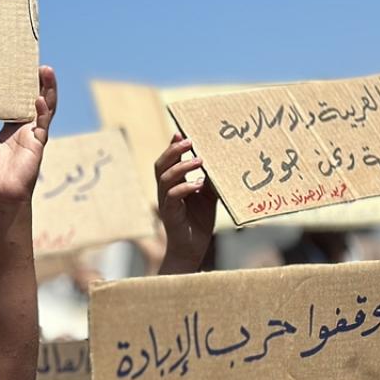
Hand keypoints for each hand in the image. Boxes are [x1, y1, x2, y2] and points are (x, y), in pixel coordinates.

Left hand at [0, 66, 57, 204]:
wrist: (0, 197)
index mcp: (11, 129)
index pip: (18, 102)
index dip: (21, 86)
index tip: (19, 68)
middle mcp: (24, 129)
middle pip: (36, 99)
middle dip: (39, 82)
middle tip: (36, 63)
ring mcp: (34, 135)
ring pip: (46, 107)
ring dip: (48, 89)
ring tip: (46, 70)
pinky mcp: (38, 144)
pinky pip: (43, 124)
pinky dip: (42, 111)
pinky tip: (39, 99)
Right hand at [155, 134, 218, 273]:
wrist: (192, 248)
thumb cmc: (199, 221)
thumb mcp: (208, 195)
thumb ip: (208, 180)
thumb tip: (218, 161)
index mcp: (172, 185)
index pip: (167, 161)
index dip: (171, 146)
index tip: (180, 131)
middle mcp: (165, 192)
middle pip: (161, 166)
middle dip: (173, 151)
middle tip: (189, 141)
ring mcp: (166, 203)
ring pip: (165, 179)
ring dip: (181, 167)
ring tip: (199, 160)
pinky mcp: (170, 215)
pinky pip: (173, 197)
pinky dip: (184, 188)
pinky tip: (197, 184)